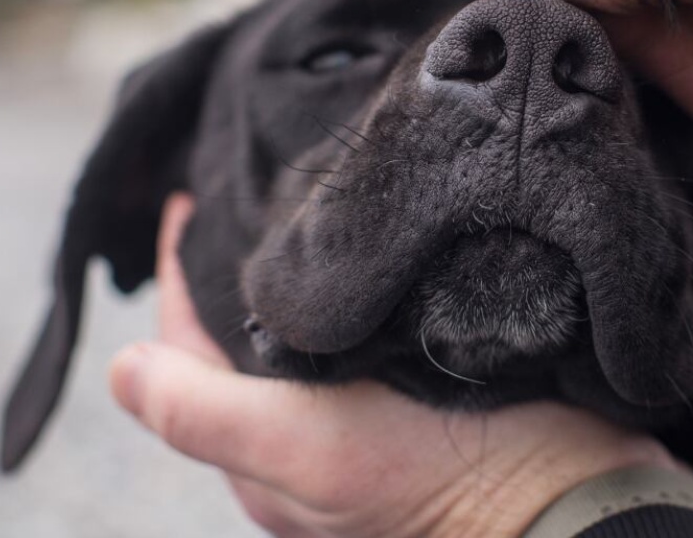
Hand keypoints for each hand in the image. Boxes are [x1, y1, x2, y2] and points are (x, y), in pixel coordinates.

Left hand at [109, 194, 678, 536]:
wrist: (576, 501)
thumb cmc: (447, 480)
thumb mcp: (315, 451)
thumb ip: (209, 415)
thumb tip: (117, 369)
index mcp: (263, 454)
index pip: (188, 347)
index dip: (178, 271)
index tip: (185, 197)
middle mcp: (300, 445)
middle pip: (236, 343)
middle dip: (228, 268)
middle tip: (242, 190)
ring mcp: (357, 428)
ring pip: (295, 341)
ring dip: (286, 280)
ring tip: (296, 210)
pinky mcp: (412, 407)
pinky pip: (353, 344)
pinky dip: (341, 299)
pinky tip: (362, 260)